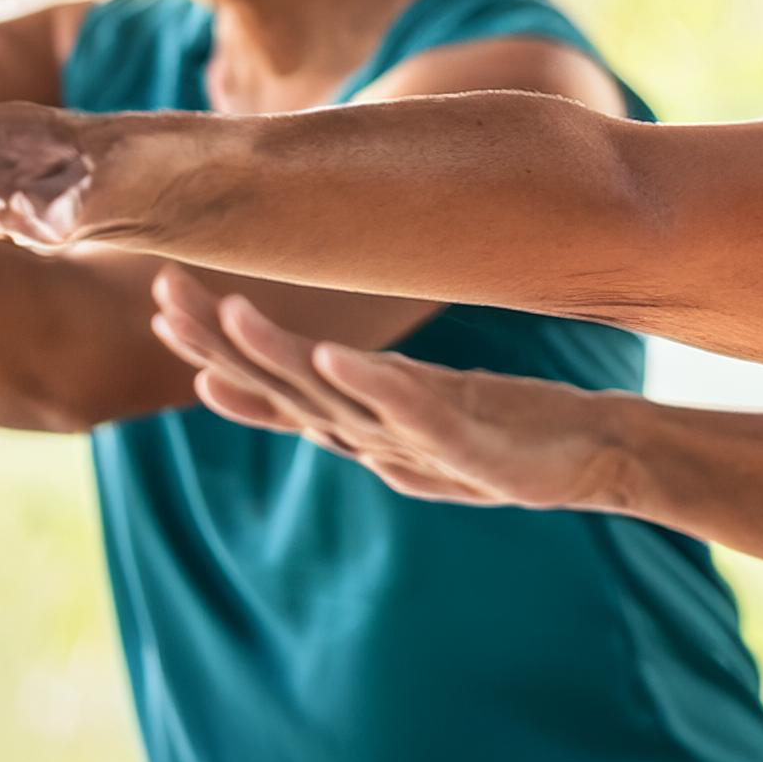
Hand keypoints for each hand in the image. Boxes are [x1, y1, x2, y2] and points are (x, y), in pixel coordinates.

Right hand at [148, 265, 634, 510]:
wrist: (598, 461)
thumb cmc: (515, 428)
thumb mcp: (435, 405)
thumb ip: (378, 389)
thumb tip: (324, 361)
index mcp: (369, 429)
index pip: (280, 394)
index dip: (221, 360)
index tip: (165, 318)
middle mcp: (382, 444)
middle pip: (286, 394)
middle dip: (222, 348)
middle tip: (164, 300)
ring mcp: (423, 449)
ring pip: (333, 402)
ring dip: (280, 357)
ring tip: (233, 312)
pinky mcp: (472, 450)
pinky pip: (413, 413)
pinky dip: (370, 384)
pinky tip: (333, 355)